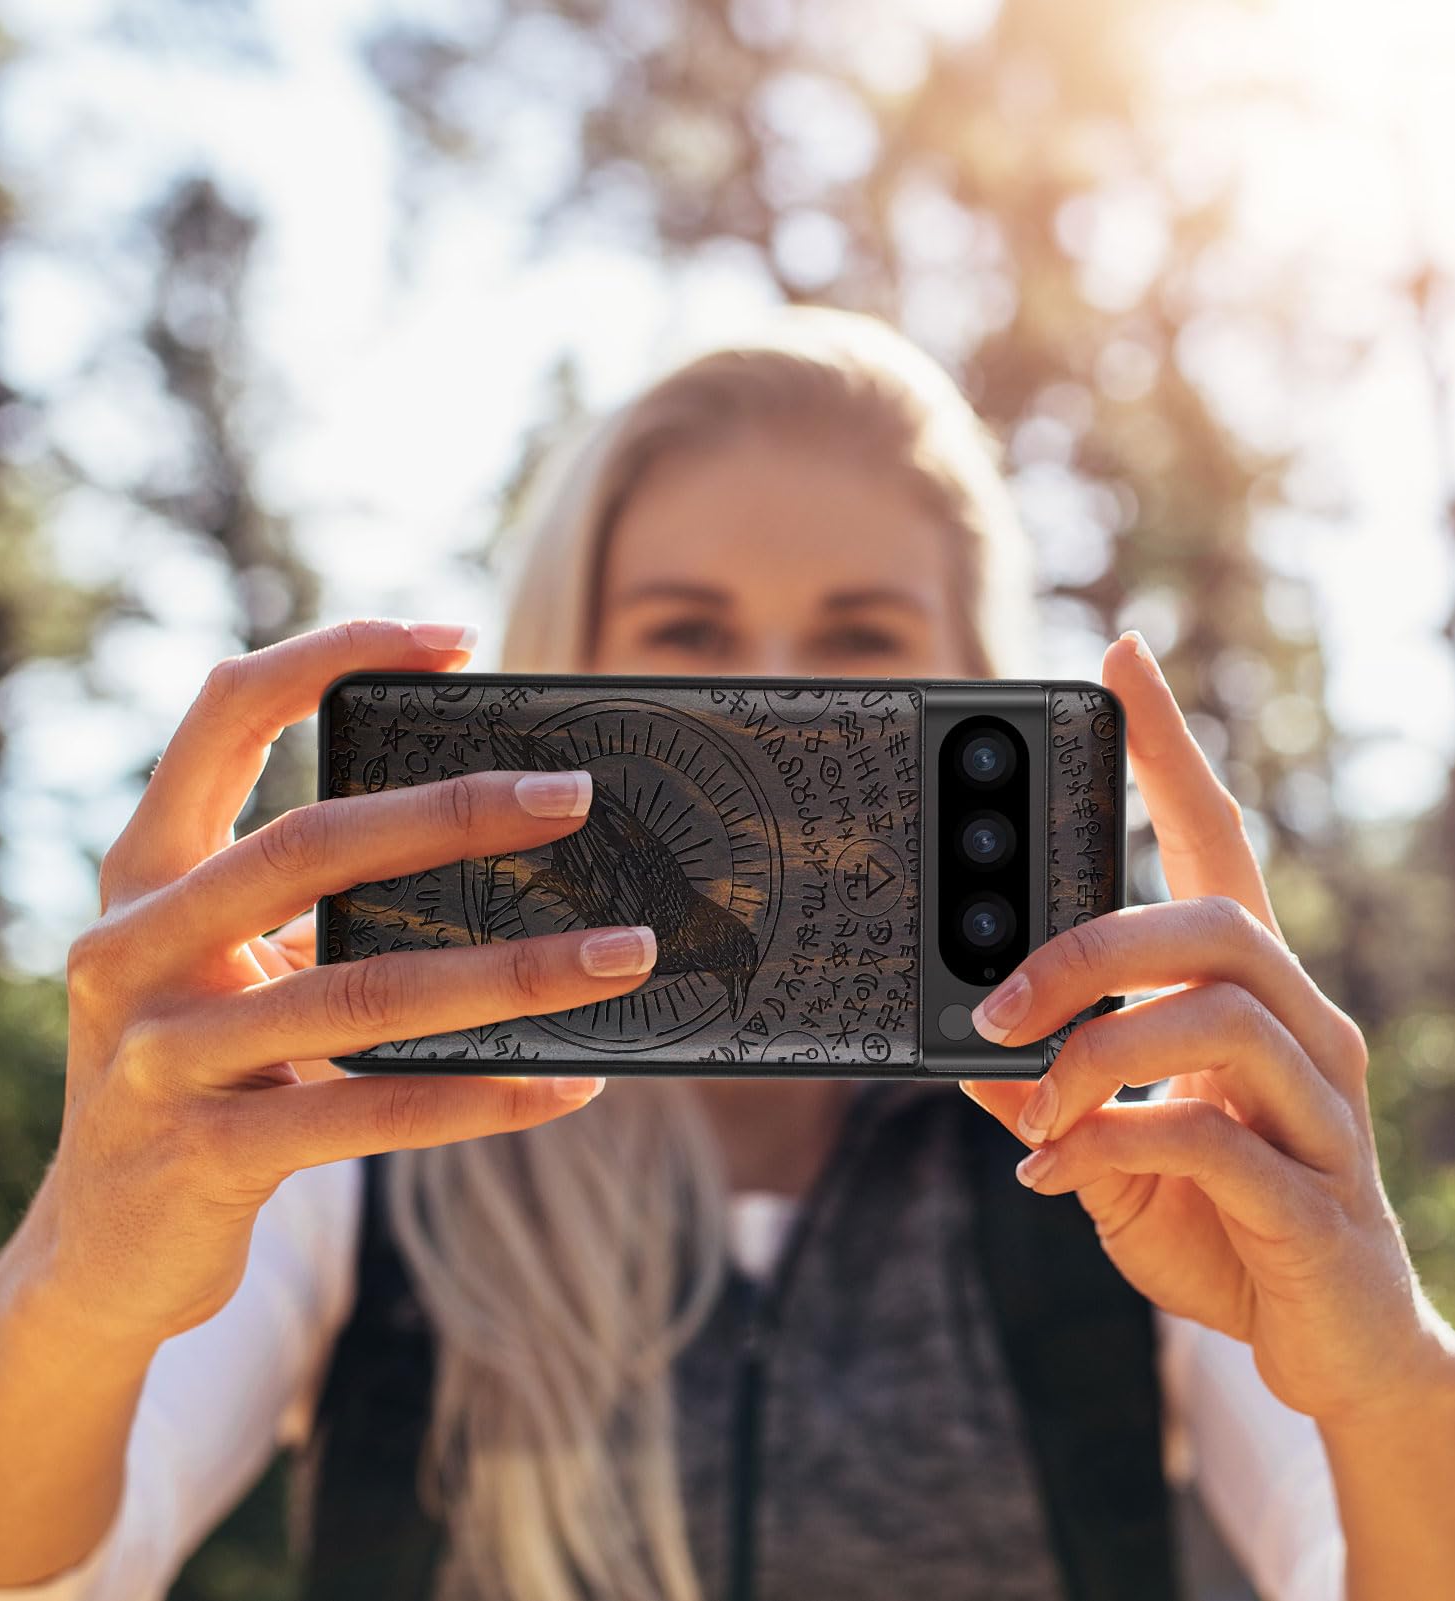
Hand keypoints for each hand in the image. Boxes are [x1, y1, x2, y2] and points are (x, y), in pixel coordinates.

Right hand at [37, 619, 657, 1349]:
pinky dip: (481, 1096)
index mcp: (146, 871)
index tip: (455, 639)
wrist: (98, 1252)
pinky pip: (370, 1114)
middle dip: (453, 813)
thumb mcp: (229, 970)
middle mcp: (133, 947)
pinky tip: (568, 1083)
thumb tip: (502, 853)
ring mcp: (158, 1055)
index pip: (226, 715)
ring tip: (622, 952)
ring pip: (361, 992)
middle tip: (576, 798)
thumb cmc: (200, 1073)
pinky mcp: (203, 1156)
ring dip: (512, 971)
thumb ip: (316, 908)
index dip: (333, 655)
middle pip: (308, 845)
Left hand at [959, 630, 1454, 1428]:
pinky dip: (1115, 1142)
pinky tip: (1060, 1173)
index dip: (1171, 749)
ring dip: (1095, 1054)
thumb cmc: (1215, 1217)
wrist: (1327, 1346)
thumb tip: (957, 1047)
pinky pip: (1212, 1137)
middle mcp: (1302, 1030)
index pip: (1216, 842)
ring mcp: (1321, 1112)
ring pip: (1219, 1017)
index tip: (1121, 657)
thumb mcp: (1106, 1141)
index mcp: (1248, 995)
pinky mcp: (1317, 1200)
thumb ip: (1043, 1088)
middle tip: (994, 1005)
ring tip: (1029, 1105)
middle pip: (1214, 922)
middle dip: (1088, 949)